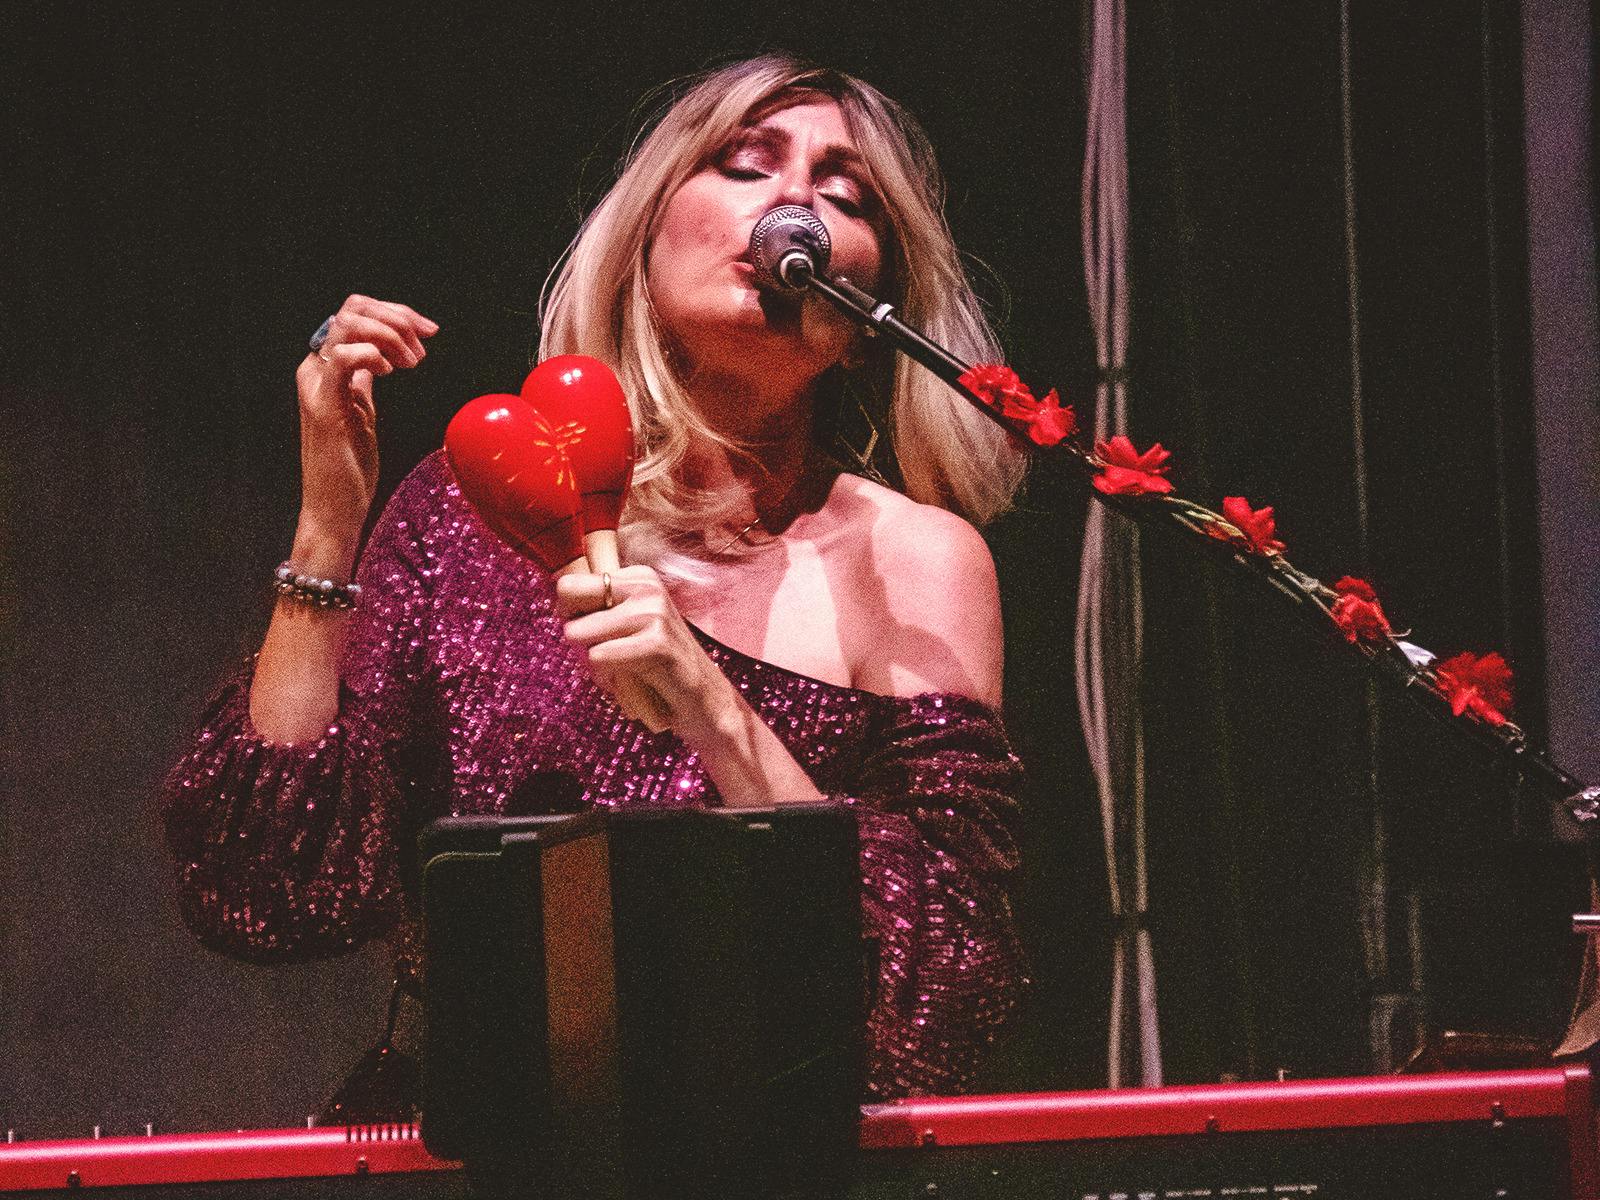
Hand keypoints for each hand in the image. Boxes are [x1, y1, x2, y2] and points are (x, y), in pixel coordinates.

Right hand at [293, 295, 437, 552]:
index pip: (355, 313)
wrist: (335, 507)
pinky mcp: (324, 405)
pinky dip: (371, 353)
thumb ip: (364, 381)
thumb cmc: (350, 466)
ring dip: (390, 334)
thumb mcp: (362, 412)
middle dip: (397, 317)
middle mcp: (315, 369)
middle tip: (424, 343)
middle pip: (352, 309)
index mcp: (325, 367)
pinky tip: (390, 371)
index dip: (395, 313)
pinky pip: (342, 358)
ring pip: (348, 324)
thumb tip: (379, 357)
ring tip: (412, 362)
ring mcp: (316, 385)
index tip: (428, 330)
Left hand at [555, 566, 737, 743]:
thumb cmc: (655, 669)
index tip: (597, 637)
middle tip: (606, 656)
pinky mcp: (657, 642)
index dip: (571, 617)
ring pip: (578, 633)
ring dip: (592, 663)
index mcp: (638, 576)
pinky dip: (607, 678)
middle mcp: (645, 585)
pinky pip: (598, 657)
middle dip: (575, 635)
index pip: (569, 585)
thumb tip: (552, 593)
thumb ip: (593, 609)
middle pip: (567, 599)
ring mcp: (653, 611)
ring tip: (623, 672)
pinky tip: (633, 684)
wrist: (705, 703)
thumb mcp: (625, 629)